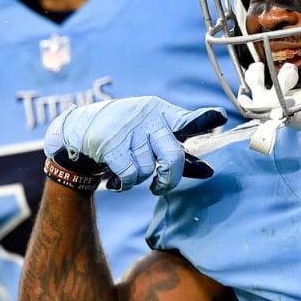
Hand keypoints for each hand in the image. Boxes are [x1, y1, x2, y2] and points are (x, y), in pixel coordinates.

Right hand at [44, 97, 226, 192]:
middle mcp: (148, 119)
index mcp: (162, 113)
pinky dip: (126, 184)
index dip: (204, 119)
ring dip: (139, 179)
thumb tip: (210, 172)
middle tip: (160, 187)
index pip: (187, 119)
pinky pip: (130, 175)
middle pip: (173, 156)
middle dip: (169, 179)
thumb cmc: (127, 136)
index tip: (221, 117)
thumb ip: (181, 155)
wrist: (80, 131)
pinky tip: (118, 180)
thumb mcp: (153, 138)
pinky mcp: (111, 144)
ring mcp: (129, 131)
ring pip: (149, 170)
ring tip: (128, 171)